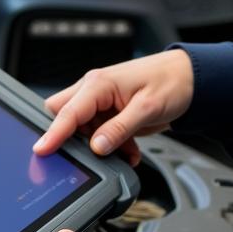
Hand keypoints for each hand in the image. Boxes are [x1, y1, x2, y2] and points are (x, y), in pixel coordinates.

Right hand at [33, 49, 194, 164]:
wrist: (192, 79)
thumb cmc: (171, 82)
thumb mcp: (147, 108)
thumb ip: (119, 129)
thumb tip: (97, 147)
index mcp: (98, 84)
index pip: (67, 112)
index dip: (52, 133)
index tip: (40, 150)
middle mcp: (95, 90)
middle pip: (64, 116)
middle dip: (73, 139)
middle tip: (92, 153)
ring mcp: (101, 101)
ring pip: (82, 129)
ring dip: (99, 145)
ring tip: (126, 150)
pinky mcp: (110, 112)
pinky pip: (98, 133)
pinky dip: (111, 145)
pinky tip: (130, 149)